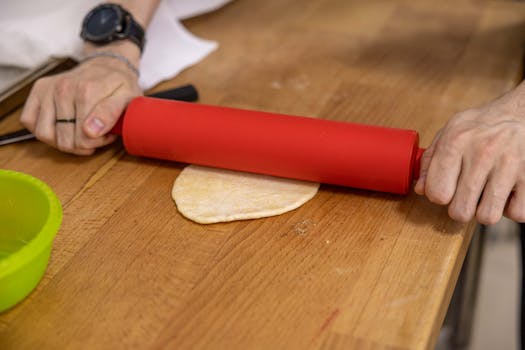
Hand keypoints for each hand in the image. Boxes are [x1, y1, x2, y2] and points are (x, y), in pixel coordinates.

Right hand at [20, 49, 141, 154]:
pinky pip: (29, 121)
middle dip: (82, 145)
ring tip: (79, 134)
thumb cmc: (118, 85)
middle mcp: (63, 88)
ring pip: (45, 134)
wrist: (106, 65)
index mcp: (87, 91)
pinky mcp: (38, 89)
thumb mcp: (128, 98)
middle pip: (64, 139)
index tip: (108, 136)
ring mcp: (48, 88)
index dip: (97, 143)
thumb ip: (111, 113)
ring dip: (62, 142)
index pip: (83, 138)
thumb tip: (90, 131)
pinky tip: (62, 127)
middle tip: (96, 136)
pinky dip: (44, 130)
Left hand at [415, 85, 524, 223]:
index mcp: (456, 141)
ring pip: (487, 216)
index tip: (445, 189)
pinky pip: (517, 213)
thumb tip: (421, 189)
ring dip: (485, 211)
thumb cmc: (483, 125)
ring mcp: (510, 165)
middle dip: (460, 209)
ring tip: (486, 195)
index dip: (438, 196)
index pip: (437, 192)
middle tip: (465, 197)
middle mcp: (482, 153)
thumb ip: (431, 160)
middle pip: (460, 210)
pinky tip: (507, 193)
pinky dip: (511, 208)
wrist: (523, 111)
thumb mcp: (451, 130)